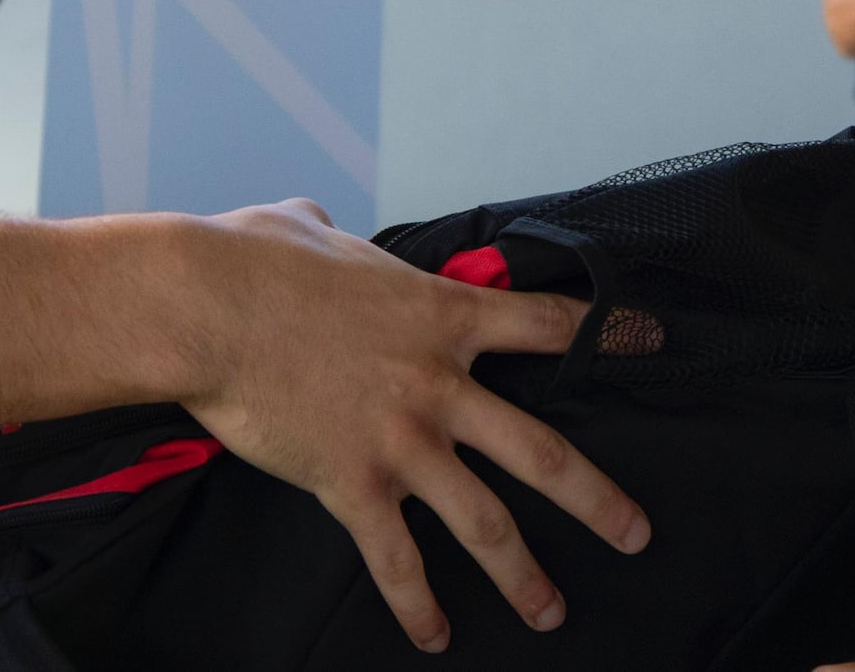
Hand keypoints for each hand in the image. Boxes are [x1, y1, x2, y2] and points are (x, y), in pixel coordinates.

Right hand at [176, 199, 649, 654]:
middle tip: (636, 533)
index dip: (605, 332)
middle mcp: (438, 385)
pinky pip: (397, 561)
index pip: (546, 324)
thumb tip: (315, 224)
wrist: (205, 309)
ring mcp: (401, 441)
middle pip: (542, 453)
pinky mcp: (352, 485)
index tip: (650, 341)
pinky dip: (418, 605)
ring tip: (551, 611)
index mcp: (440, 315)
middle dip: (597, 500)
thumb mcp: (309, 229)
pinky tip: (435, 635)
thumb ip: (334, 235)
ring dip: (524, 576)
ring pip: (486, 523)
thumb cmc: (251, 259)